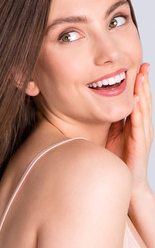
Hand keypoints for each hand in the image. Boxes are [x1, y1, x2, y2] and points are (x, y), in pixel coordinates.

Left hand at [106, 63, 152, 194]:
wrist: (128, 182)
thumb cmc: (120, 158)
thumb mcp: (113, 135)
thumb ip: (112, 122)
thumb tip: (102, 107)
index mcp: (136, 124)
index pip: (139, 100)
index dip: (138, 84)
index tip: (137, 68)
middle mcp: (142, 127)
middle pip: (144, 100)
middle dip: (144, 82)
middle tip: (143, 65)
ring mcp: (142, 134)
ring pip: (144, 109)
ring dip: (143, 92)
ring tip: (142, 77)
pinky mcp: (139, 142)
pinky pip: (139, 124)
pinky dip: (139, 111)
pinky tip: (138, 100)